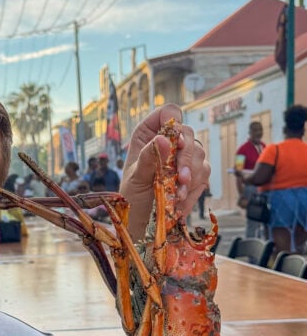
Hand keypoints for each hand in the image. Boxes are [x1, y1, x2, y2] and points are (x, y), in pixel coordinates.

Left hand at [120, 104, 210, 239]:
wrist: (143, 222)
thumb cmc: (132, 197)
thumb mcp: (136, 177)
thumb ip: (149, 158)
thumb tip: (163, 139)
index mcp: (148, 134)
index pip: (168, 113)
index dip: (174, 122)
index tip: (176, 142)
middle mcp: (168, 141)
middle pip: (188, 133)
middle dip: (186, 157)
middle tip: (181, 179)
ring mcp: (183, 156)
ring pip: (200, 153)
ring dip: (191, 175)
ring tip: (177, 195)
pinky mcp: (195, 173)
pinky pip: (204, 172)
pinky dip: (194, 188)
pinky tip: (181, 200)